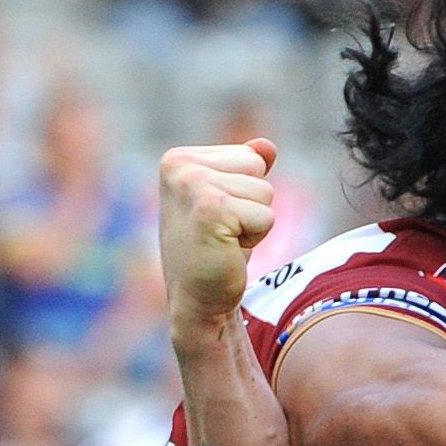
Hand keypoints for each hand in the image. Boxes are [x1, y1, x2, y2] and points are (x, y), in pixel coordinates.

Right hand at [159, 139, 276, 334]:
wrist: (197, 300)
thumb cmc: (214, 250)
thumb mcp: (229, 201)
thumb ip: (245, 170)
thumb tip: (267, 145)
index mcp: (178, 158)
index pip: (251, 157)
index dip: (245, 191)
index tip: (219, 216)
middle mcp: (179, 165)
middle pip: (258, 168)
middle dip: (252, 203)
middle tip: (224, 230)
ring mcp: (192, 185)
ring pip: (266, 192)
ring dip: (254, 222)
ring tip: (224, 239)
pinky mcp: (211, 209)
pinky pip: (267, 215)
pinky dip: (256, 237)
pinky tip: (227, 249)